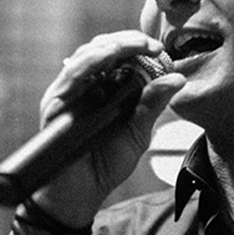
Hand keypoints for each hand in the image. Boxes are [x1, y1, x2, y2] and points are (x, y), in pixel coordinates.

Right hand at [31, 31, 184, 226]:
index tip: (159, 48)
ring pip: (87, 55)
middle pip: (103, 48)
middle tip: (150, 44)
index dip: (138, 45)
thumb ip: (153, 104)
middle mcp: (86, 85)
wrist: (82, 193)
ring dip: (112, 45)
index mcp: (106, 87)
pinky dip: (90, 62)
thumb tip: (178, 78)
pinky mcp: (55, 102)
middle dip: (128, 41)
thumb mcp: (138, 131)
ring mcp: (69, 92)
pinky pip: (71, 75)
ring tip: (136, 45)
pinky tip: (108, 57)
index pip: (119, 54)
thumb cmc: (107, 162)